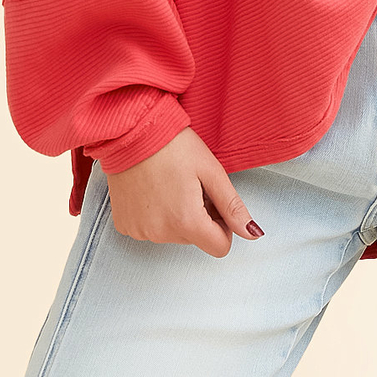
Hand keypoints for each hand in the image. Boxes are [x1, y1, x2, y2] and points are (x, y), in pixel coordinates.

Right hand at [104, 127, 264, 258]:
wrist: (131, 129)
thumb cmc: (173, 144)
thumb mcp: (210, 170)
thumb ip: (232, 206)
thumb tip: (253, 233)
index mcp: (186, 221)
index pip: (219, 247)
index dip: (223, 225)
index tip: (214, 201)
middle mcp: (161, 233)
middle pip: (195, 238)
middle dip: (199, 216)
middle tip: (191, 184)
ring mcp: (139, 231)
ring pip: (172, 234)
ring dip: (177, 215)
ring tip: (170, 183)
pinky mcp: (123, 224)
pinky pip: (149, 229)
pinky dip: (155, 214)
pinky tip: (152, 188)